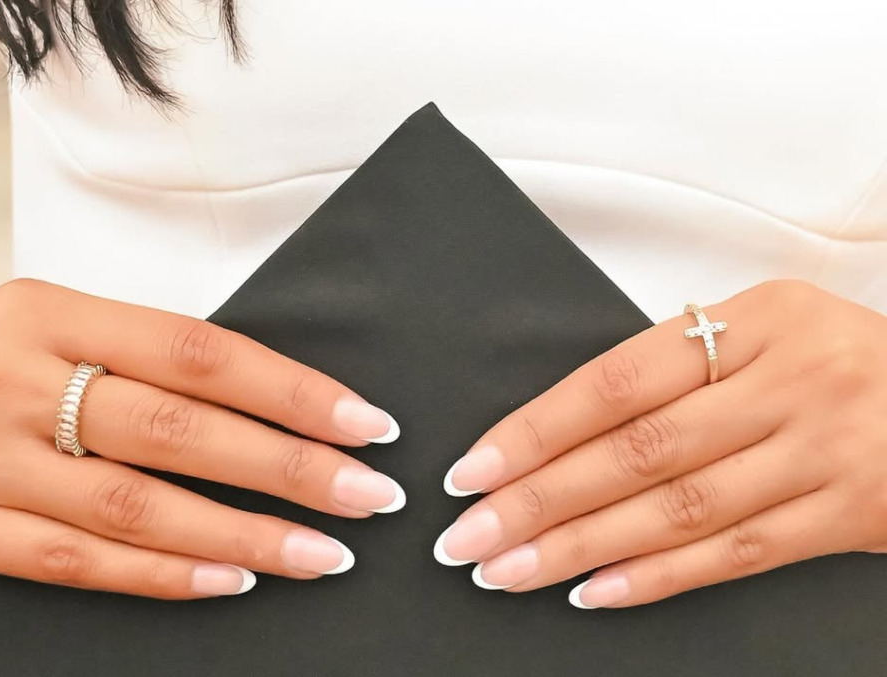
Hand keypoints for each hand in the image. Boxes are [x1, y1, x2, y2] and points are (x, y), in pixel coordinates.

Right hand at [0, 279, 403, 598]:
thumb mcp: (58, 325)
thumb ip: (148, 360)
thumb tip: (278, 409)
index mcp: (48, 312)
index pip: (195, 349)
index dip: (288, 389)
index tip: (363, 422)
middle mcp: (9, 381)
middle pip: (174, 430)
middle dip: (285, 467)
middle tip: (367, 495)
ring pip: (132, 507)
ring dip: (241, 535)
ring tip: (320, 552)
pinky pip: (76, 564)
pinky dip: (163, 575)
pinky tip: (231, 580)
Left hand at [434, 280, 886, 607]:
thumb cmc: (842, 362)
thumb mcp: (770, 333)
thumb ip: (679, 370)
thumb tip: (559, 433)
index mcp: (757, 318)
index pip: (616, 380)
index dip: (536, 430)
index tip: (473, 470)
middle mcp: (790, 379)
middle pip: (635, 451)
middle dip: (539, 500)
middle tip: (468, 536)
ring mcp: (825, 450)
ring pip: (676, 509)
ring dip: (580, 547)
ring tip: (508, 571)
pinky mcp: (850, 514)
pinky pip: (736, 552)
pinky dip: (657, 576)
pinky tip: (594, 590)